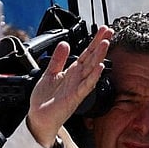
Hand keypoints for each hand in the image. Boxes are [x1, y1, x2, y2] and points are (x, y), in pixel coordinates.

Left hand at [26, 25, 112, 147]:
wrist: (38, 117)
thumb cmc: (45, 99)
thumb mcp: (49, 74)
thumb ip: (57, 59)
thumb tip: (64, 43)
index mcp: (71, 72)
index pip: (85, 53)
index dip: (94, 41)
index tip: (103, 30)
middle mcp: (77, 78)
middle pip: (91, 58)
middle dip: (100, 44)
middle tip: (109, 31)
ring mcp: (77, 87)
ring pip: (91, 69)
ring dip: (99, 56)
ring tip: (105, 43)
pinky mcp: (75, 97)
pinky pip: (86, 85)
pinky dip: (93, 76)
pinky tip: (99, 67)